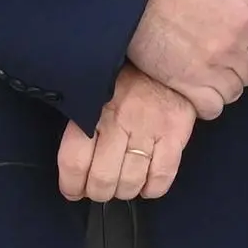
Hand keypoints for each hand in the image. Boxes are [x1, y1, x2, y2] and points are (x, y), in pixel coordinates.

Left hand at [58, 66, 195, 200]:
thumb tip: (73, 168)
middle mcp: (119, 121)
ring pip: (131, 182)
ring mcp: (150, 129)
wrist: (168, 55)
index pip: (74, 162)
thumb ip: (81, 123)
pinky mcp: (176, 133)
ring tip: (124, 184)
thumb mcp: (93, 93)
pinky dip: (152, 189)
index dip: (71, 185)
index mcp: (92, 110)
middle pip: (102, 179)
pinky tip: (147, 183)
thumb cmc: (124, 79)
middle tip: (100, 188)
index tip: (74, 190)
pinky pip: (162, 177)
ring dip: (124, 192)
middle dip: (98, 192)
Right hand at [127, 0, 247, 119]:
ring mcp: (210, 69)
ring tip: (209, 74)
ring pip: (234, 92)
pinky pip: (212, 108)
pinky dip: (211, 104)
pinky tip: (200, 92)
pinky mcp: (185, 83)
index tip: (235, 41)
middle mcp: (233, 48)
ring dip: (226, 85)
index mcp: (247, 19)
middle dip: (239, 65)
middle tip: (219, 56)